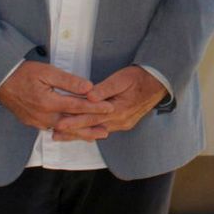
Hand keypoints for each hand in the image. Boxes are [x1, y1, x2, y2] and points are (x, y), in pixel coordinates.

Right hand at [0, 61, 111, 131]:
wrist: (0, 80)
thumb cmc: (24, 73)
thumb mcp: (47, 72)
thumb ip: (69, 81)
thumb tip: (89, 88)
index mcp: (48, 102)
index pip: (77, 106)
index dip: (95, 108)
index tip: (109, 108)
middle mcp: (43, 116)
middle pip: (71, 124)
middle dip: (90, 127)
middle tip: (107, 131)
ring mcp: (37, 122)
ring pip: (62, 130)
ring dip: (79, 133)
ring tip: (95, 136)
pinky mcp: (33, 123)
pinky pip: (53, 129)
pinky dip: (66, 132)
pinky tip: (75, 132)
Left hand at [52, 67, 167, 141]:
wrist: (159, 83)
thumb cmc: (140, 77)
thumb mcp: (122, 78)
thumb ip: (105, 88)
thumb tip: (89, 95)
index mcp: (118, 109)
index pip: (92, 117)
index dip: (74, 120)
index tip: (59, 123)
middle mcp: (120, 121)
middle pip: (92, 127)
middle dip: (72, 131)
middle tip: (54, 135)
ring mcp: (123, 124)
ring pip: (97, 130)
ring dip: (80, 133)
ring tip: (62, 136)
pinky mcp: (124, 123)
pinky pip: (104, 129)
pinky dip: (91, 131)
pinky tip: (82, 133)